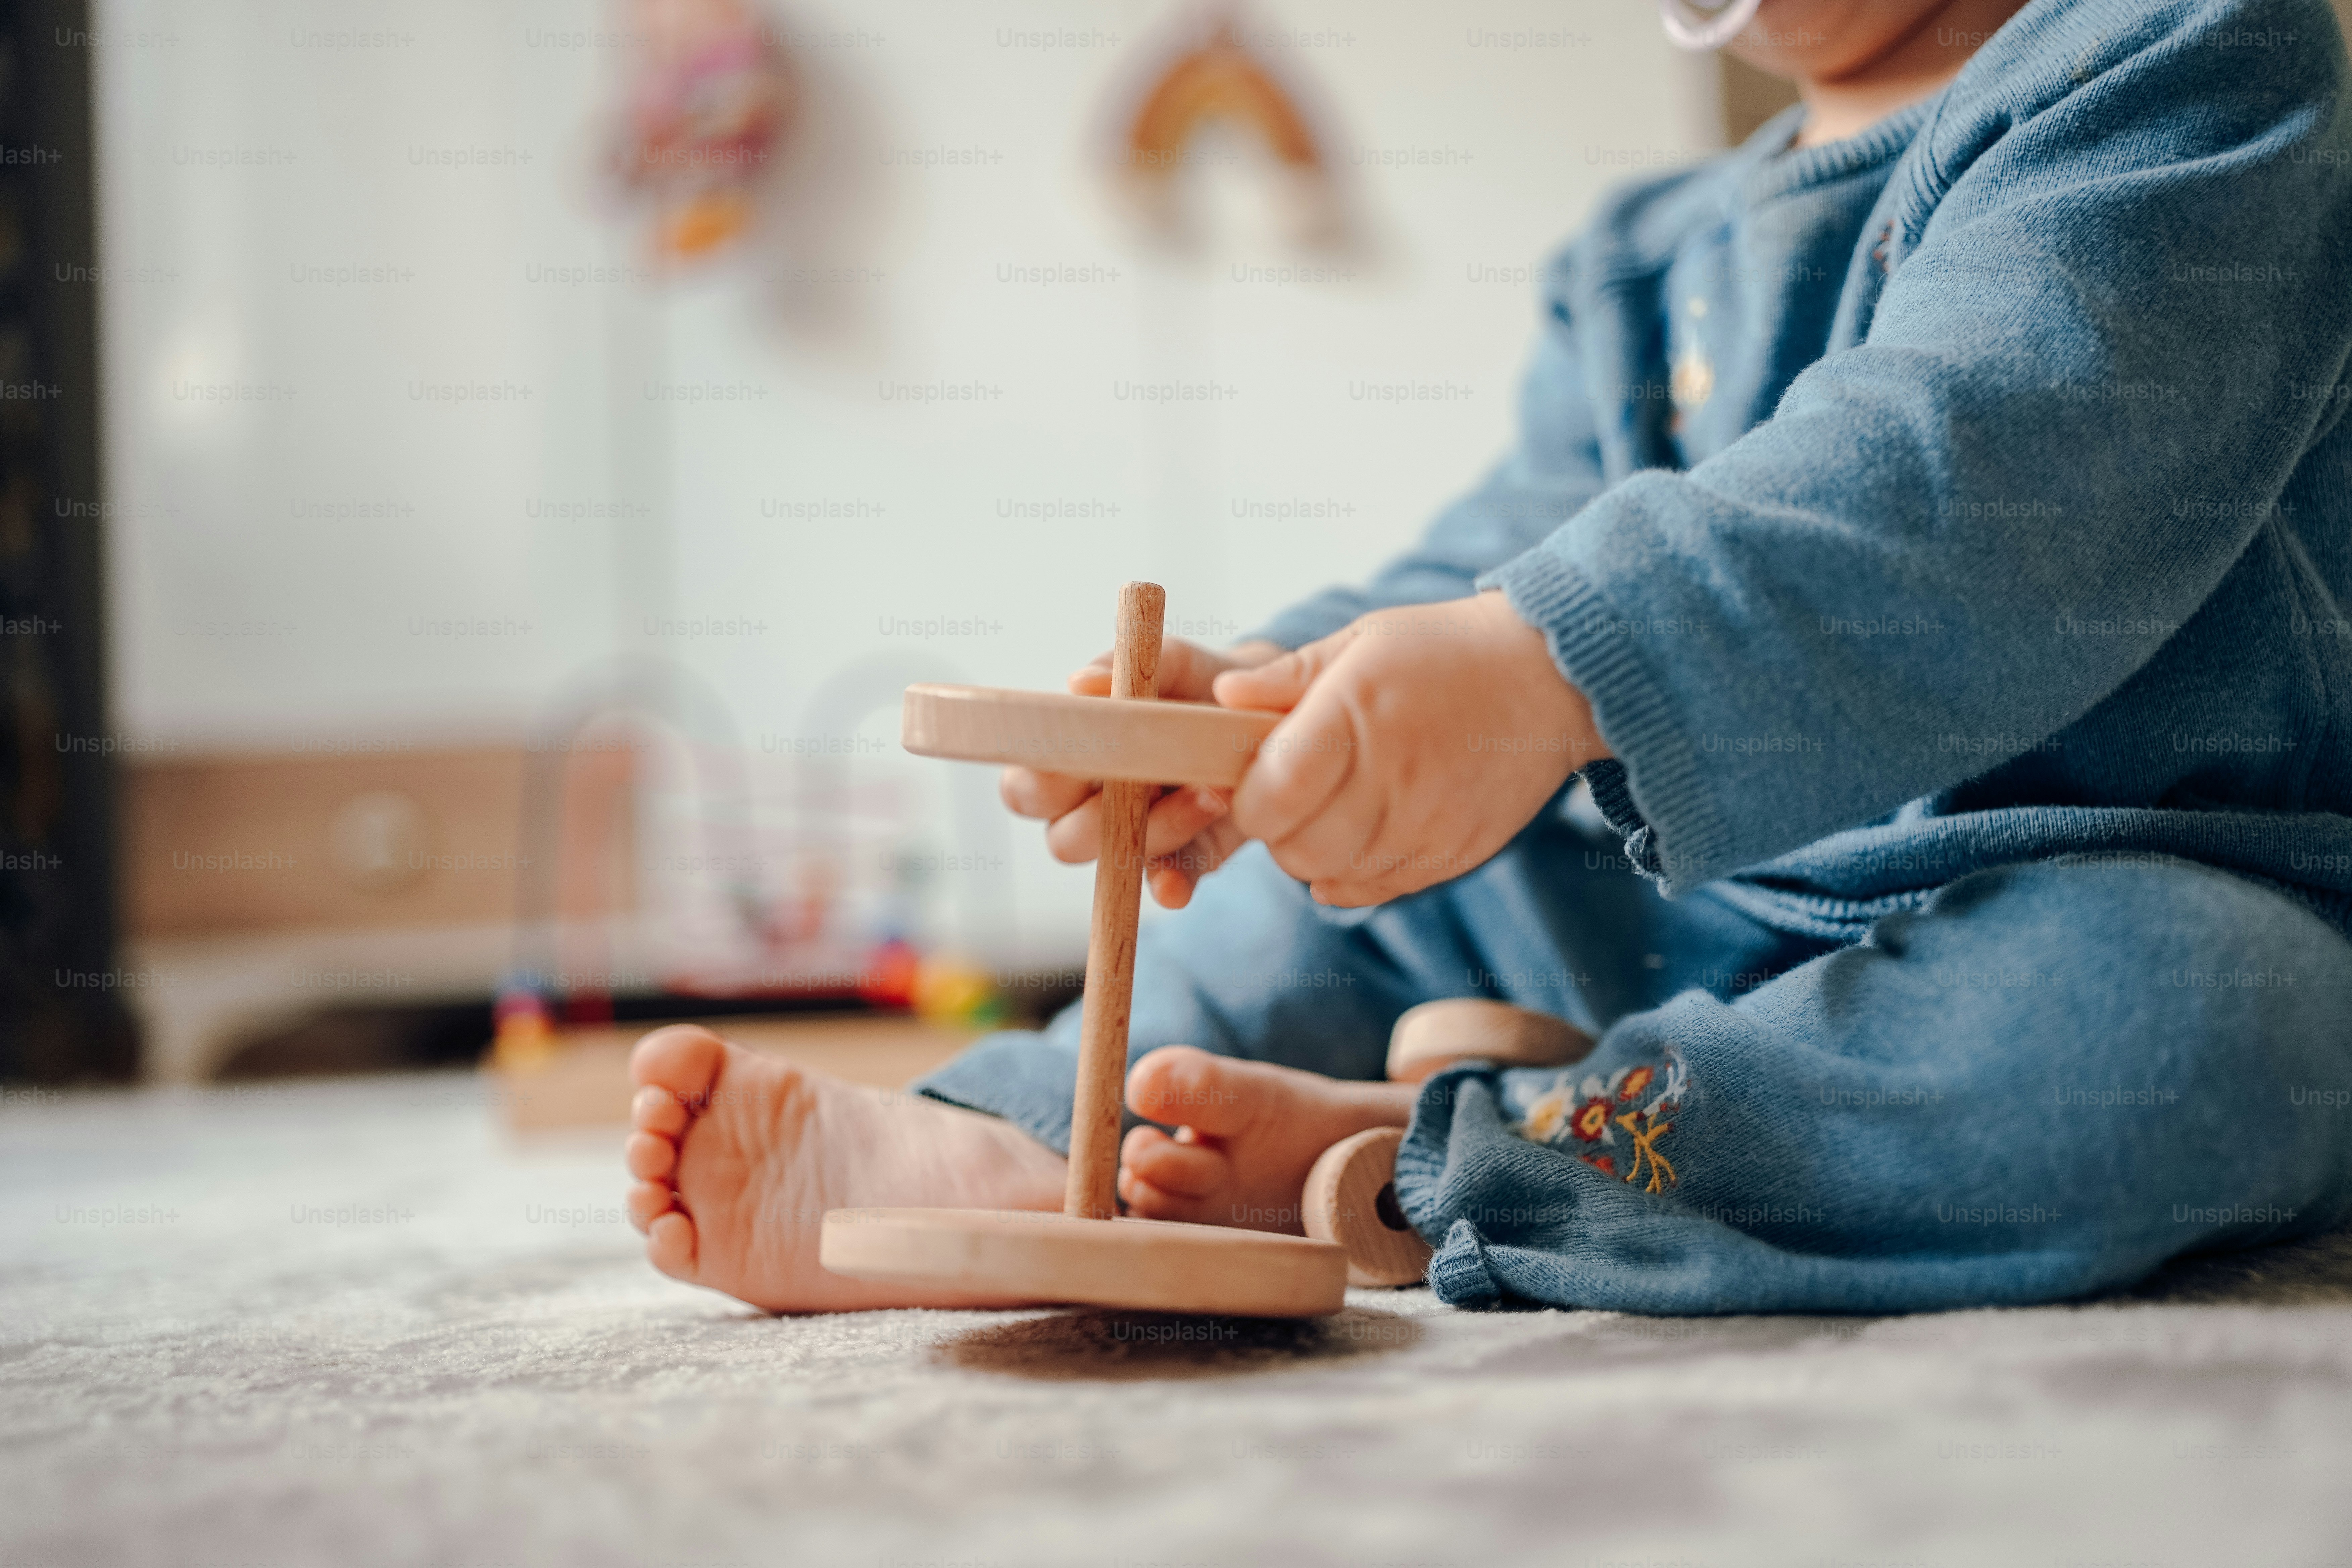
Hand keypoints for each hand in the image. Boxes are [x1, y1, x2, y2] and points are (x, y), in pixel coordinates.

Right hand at [1000, 636, 1287, 907]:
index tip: (1078, 756)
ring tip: (1212, 789)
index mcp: (1071, 760)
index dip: (1039, 783)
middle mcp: (1094, 809)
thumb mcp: (1167, 662)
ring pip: (1117, 858)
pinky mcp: (1187, 860)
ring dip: (1158, 829)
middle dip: (1096, 817)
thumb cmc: (1193, 682)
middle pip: (1063, 839)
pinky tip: (1175, 888)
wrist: (1260, 710)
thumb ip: (1121, 668)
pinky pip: (1168, 884)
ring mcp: (1139, 839)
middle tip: (1141, 777)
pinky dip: (1170, 886)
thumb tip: (1078, 684)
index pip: (1026, 790)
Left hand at [1213, 593, 1607, 906]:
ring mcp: (1429, 823)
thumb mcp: (1362, 640)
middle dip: (1277, 830)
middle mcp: (1393, 777)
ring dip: (1315, 853)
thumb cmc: (1445, 651)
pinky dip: (1356, 873)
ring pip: (1331, 878)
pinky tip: (1364, 833)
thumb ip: (1287, 675)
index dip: (1248, 798)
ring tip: (1334, 808)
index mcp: (1357, 715)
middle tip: (1294, 795)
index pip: (1271, 797)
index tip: (1258, 777)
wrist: (1551, 678)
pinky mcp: (1457, 853)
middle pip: (1295, 849)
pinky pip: (1379, 890)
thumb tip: (1221, 697)